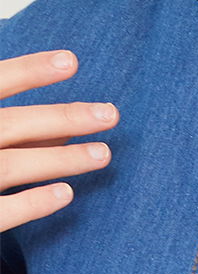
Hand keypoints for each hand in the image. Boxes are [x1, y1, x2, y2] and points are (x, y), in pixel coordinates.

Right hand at [0, 48, 118, 233]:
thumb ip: (11, 128)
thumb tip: (65, 130)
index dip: (29, 70)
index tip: (72, 61)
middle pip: (13, 123)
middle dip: (63, 117)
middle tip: (111, 114)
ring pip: (13, 165)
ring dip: (60, 158)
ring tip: (103, 154)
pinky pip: (1, 212)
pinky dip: (33, 203)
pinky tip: (67, 194)